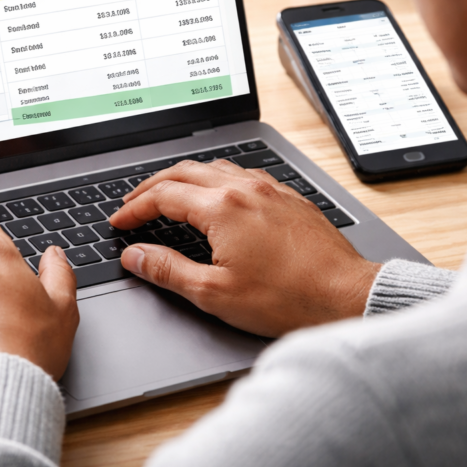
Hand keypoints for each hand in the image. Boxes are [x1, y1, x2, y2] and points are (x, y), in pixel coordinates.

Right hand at [110, 159, 378, 336]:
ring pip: (215, 168)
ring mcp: (270, 190)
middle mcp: (245, 189)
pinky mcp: (289, 198)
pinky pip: (243, 174)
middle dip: (152, 185)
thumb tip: (134, 255)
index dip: (134, 209)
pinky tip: (218, 196)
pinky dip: (217, 179)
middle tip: (133, 203)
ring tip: (169, 194)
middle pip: (184, 172)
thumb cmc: (287, 298)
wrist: (346, 296)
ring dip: (184, 178)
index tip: (120, 222)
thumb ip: (167, 270)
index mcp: (222, 208)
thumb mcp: (214, 292)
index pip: (163, 196)